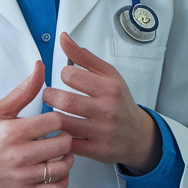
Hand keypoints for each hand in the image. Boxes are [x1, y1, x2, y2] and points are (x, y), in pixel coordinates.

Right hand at [0, 61, 73, 187]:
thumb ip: (24, 90)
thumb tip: (40, 68)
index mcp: (13, 132)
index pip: (55, 121)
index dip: (58, 118)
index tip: (51, 120)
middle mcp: (19, 156)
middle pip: (63, 143)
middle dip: (64, 136)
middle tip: (57, 135)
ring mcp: (23, 177)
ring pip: (64, 167)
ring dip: (67, 157)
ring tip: (58, 151)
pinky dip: (63, 179)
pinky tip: (56, 169)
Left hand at [42, 32, 160, 172]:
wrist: (137, 134)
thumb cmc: (119, 101)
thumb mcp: (107, 75)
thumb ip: (83, 56)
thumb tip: (63, 37)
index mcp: (110, 87)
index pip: (71, 75)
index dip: (63, 75)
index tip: (64, 78)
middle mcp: (107, 109)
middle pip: (63, 100)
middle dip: (50, 96)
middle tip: (50, 95)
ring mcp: (102, 131)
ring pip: (63, 122)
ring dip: (52, 116)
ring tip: (54, 111)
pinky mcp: (96, 150)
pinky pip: (68, 143)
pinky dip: (60, 136)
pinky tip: (61, 130)